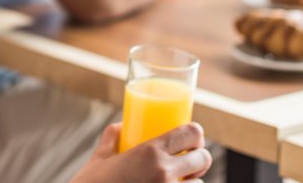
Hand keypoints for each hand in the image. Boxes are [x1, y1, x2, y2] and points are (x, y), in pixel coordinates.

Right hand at [70, 122, 212, 182]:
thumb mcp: (99, 159)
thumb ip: (112, 138)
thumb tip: (121, 126)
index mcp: (149, 152)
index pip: (190, 133)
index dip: (195, 134)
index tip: (190, 140)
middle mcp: (163, 172)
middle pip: (202, 158)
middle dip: (199, 159)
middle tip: (188, 162)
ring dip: (192, 182)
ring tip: (180, 181)